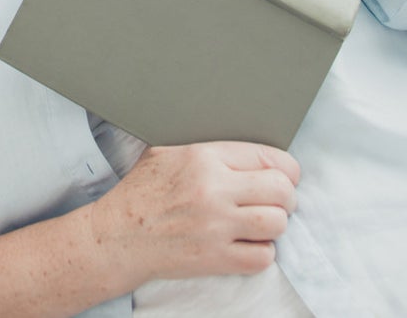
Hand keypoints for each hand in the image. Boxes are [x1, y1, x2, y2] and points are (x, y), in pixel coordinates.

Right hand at [89, 142, 298, 285]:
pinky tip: (249, 244)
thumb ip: (207, 147)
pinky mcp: (215, 259)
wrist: (119, 235)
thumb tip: (242, 147)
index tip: (285, 176)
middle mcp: (214, 190)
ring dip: (276, 224)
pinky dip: (263, 252)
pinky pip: (262, 257)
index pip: (269, 157)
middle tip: (278, 200)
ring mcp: (216, 226)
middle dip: (286, 196)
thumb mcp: (167, 151)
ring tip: (263, 222)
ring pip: (277, 223)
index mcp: (204, 157)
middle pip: (281, 190)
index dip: (286, 168)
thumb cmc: (142, 191)